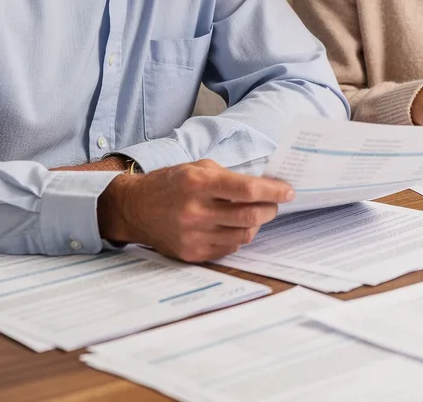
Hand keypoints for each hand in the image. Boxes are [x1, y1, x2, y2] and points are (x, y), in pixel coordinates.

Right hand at [97, 159, 293, 262]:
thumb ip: (229, 177)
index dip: (273, 191)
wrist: (135, 208)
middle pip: (250, 216)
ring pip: (244, 235)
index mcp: (198, 184)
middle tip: (274, 204)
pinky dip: (238, 237)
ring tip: (253, 214)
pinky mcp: (192, 253)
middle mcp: (195, 212)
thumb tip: (265, 186)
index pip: (247, 190)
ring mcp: (193, 236)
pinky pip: (229, 248)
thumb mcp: (197, 168)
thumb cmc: (170, 184)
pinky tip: (232, 227)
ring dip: (256, 224)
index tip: (287, 191)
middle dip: (270, 209)